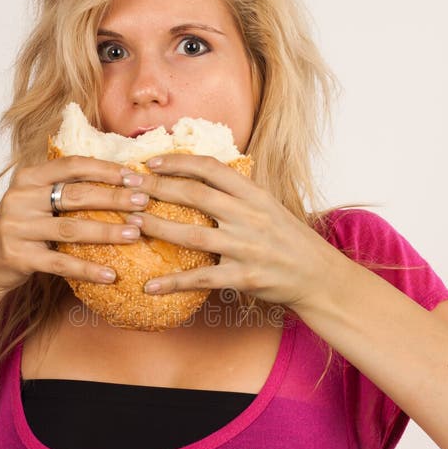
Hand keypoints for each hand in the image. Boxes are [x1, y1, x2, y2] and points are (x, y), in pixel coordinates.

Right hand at [0, 156, 151, 293]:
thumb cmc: (21, 228)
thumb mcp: (35, 200)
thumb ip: (64, 187)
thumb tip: (119, 180)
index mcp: (28, 178)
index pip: (72, 166)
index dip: (106, 169)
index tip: (135, 177)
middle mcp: (20, 199)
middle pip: (76, 195)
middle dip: (114, 198)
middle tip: (144, 202)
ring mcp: (17, 228)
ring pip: (71, 229)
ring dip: (107, 231)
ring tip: (136, 233)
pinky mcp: (19, 257)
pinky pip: (61, 264)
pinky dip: (88, 270)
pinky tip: (111, 275)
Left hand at [121, 153, 331, 306]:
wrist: (319, 276)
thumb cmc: (290, 241)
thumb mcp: (270, 207)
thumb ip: (239, 194)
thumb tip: (203, 177)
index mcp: (255, 195)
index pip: (211, 168)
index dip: (178, 162)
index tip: (151, 162)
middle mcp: (250, 216)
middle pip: (194, 195)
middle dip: (156, 188)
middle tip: (128, 186)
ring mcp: (247, 247)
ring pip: (192, 235)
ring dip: (157, 227)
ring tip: (131, 223)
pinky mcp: (245, 277)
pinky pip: (202, 279)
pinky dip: (173, 283)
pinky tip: (150, 286)